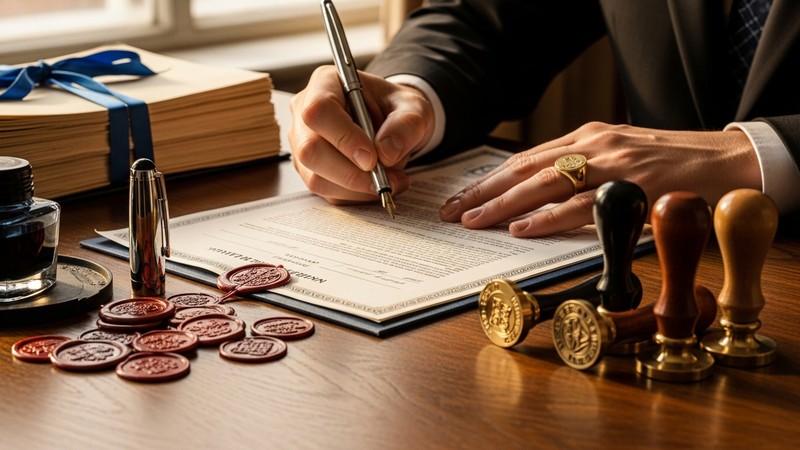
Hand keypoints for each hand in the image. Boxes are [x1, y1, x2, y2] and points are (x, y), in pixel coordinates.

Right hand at [289, 65, 434, 203]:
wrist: (392, 124)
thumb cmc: (396, 109)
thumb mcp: (414, 108)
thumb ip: (407, 124)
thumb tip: (386, 152)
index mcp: (326, 84)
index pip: (319, 111)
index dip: (343, 138)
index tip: (372, 158)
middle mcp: (305, 113)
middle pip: (310, 150)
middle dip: (350, 173)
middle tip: (385, 178)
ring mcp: (303, 144)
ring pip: (316, 178)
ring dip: (357, 188)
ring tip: (391, 181)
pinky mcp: (311, 170)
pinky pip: (327, 192)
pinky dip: (356, 196)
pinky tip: (380, 184)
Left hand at [439, 122, 761, 237]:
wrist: (727, 160)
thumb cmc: (670, 165)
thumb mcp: (619, 158)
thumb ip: (582, 174)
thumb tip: (538, 202)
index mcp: (588, 138)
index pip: (525, 160)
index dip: (489, 180)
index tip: (460, 198)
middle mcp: (594, 145)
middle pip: (524, 170)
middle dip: (483, 192)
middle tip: (451, 212)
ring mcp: (613, 163)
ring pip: (544, 184)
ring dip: (503, 205)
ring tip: (472, 220)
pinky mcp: (633, 186)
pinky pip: (581, 205)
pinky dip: (547, 217)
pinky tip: (521, 227)